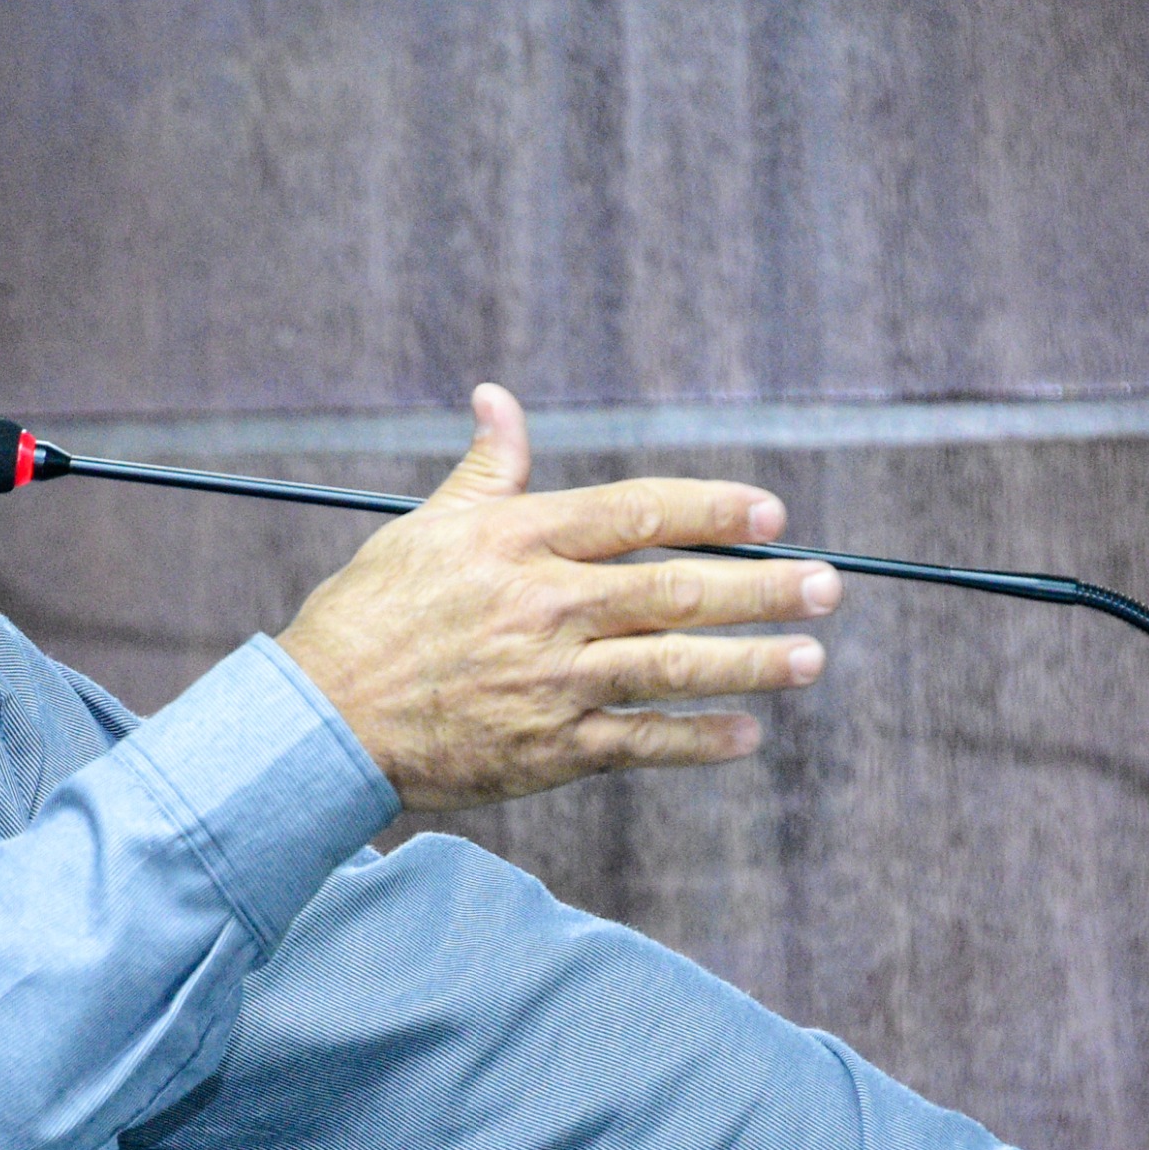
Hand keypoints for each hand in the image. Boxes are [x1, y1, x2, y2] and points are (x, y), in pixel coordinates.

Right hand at [275, 383, 838, 812]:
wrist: (324, 719)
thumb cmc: (372, 614)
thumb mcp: (425, 527)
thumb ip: (486, 470)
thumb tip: (497, 399)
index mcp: (519, 542)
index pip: (636, 512)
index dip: (710, 510)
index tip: (768, 513)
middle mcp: (546, 607)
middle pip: (675, 589)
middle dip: (760, 588)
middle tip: (825, 585)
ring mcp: (552, 682)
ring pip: (671, 666)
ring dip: (749, 663)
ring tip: (809, 657)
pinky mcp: (548, 749)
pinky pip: (640, 742)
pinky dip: (696, 739)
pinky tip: (746, 734)